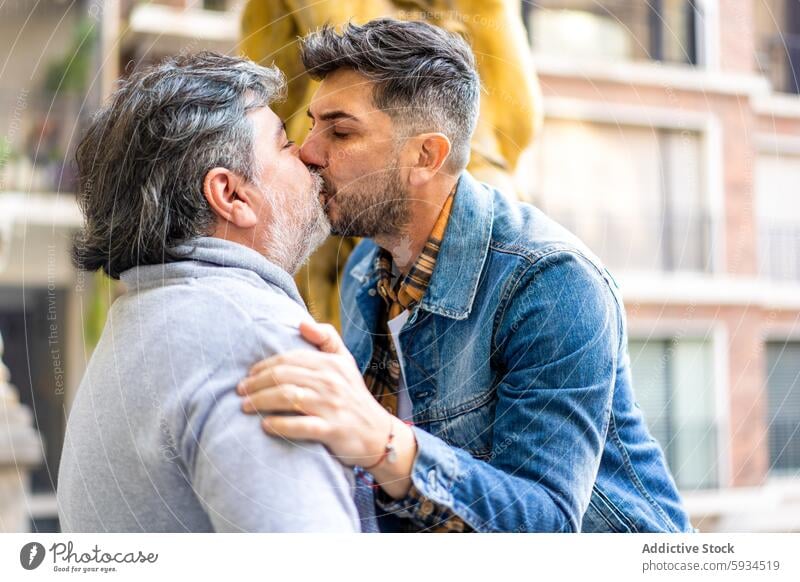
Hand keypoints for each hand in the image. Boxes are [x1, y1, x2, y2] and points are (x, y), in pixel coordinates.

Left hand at [237, 321, 415, 491]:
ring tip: (245, 407)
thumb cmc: (353, 396)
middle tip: (240, 392)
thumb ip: (327, 338)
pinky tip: (265, 426)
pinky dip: (280, 425)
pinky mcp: (333, 429)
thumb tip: (302, 323)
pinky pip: (301, 425)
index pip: (289, 359)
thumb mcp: (346, 362)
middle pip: (284, 377)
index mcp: (332, 363)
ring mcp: (333, 406)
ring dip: (261, 402)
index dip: (264, 366)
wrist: (378, 433)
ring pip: (288, 398)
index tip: (248, 375)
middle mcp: (332, 382)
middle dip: (256, 384)